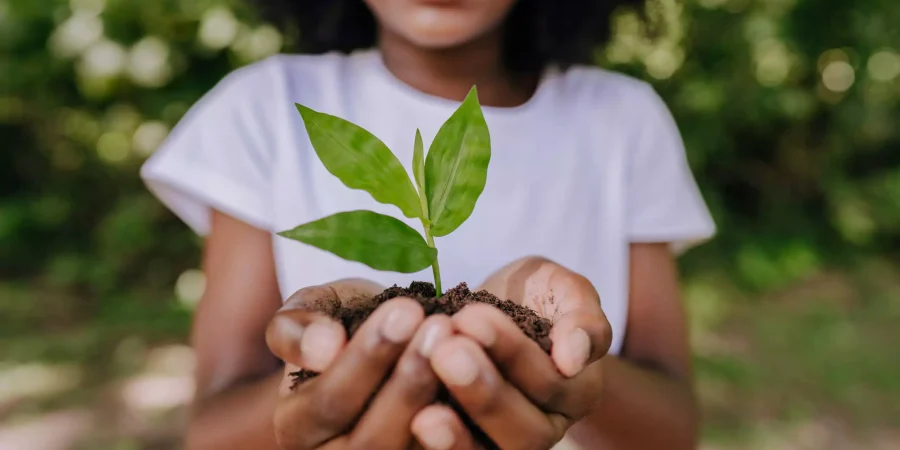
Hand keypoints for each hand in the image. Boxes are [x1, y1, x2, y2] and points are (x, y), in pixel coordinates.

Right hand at [266, 279, 450, 448]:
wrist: (387, 350)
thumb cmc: (345, 326)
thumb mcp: (315, 311)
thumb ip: (299, 325)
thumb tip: (323, 349)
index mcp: (296, 427)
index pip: (329, 403)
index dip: (367, 358)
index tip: (406, 310)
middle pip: (370, 441)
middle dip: (408, 382)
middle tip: (441, 328)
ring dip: (440, 400)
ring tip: (462, 349)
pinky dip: (467, 428)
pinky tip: (486, 378)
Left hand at [411, 257, 612, 449]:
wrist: (483, 313)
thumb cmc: (526, 294)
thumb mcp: (557, 286)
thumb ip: (580, 314)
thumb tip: (575, 358)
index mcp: (578, 391)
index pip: (551, 382)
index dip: (512, 352)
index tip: (471, 317)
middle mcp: (545, 427)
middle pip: (525, 431)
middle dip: (484, 392)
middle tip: (446, 350)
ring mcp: (503, 443)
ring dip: (458, 432)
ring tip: (425, 404)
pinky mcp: (467, 444)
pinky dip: (437, 443)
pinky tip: (414, 419)